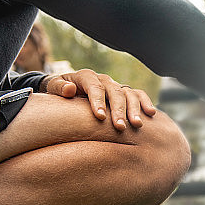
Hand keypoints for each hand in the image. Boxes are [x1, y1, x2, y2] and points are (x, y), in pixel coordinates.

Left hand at [41, 69, 155, 130]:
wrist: (67, 92)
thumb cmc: (59, 94)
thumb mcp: (53, 88)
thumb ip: (59, 88)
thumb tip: (69, 89)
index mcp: (86, 77)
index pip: (95, 87)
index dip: (98, 101)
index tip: (100, 117)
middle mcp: (104, 80)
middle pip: (115, 92)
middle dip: (118, 110)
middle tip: (120, 127)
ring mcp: (116, 86)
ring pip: (128, 94)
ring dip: (134, 109)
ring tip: (137, 125)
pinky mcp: (125, 93)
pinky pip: (138, 95)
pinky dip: (145, 102)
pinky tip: (151, 114)